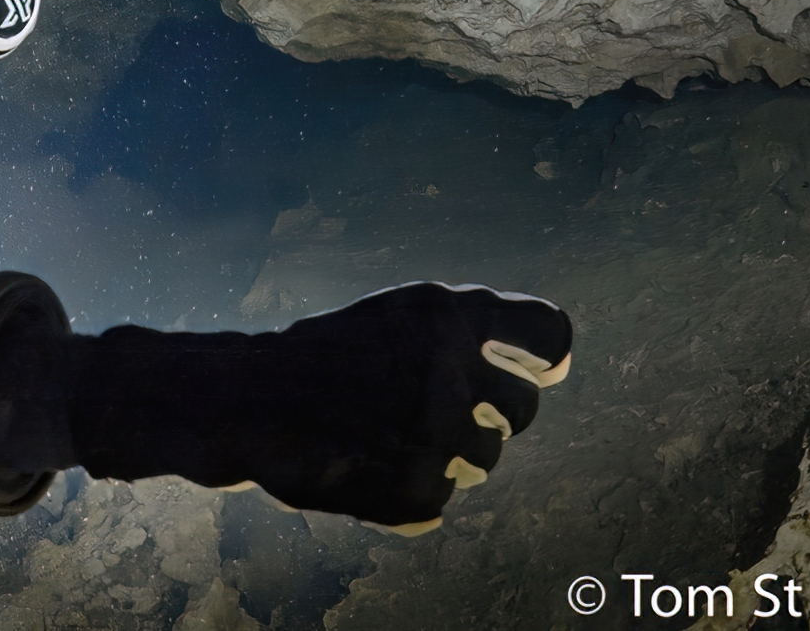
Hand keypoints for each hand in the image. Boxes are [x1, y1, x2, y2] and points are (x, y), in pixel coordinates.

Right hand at [249, 282, 572, 532]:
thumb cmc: (326, 355)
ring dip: (449, 452)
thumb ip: (473, 331)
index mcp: (444, 314)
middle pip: (525, 405)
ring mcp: (436, 435)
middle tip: (433, 407)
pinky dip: (412, 487)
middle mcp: (449, 371)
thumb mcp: (396, 317)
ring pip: (489, 457)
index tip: (536, 370)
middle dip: (492, 412)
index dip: (546, 356)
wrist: (248, 402)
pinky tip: (371, 463)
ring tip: (389, 433)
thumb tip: (561, 367)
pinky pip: (446, 495)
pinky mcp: (420, 490)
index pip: (549, 333)